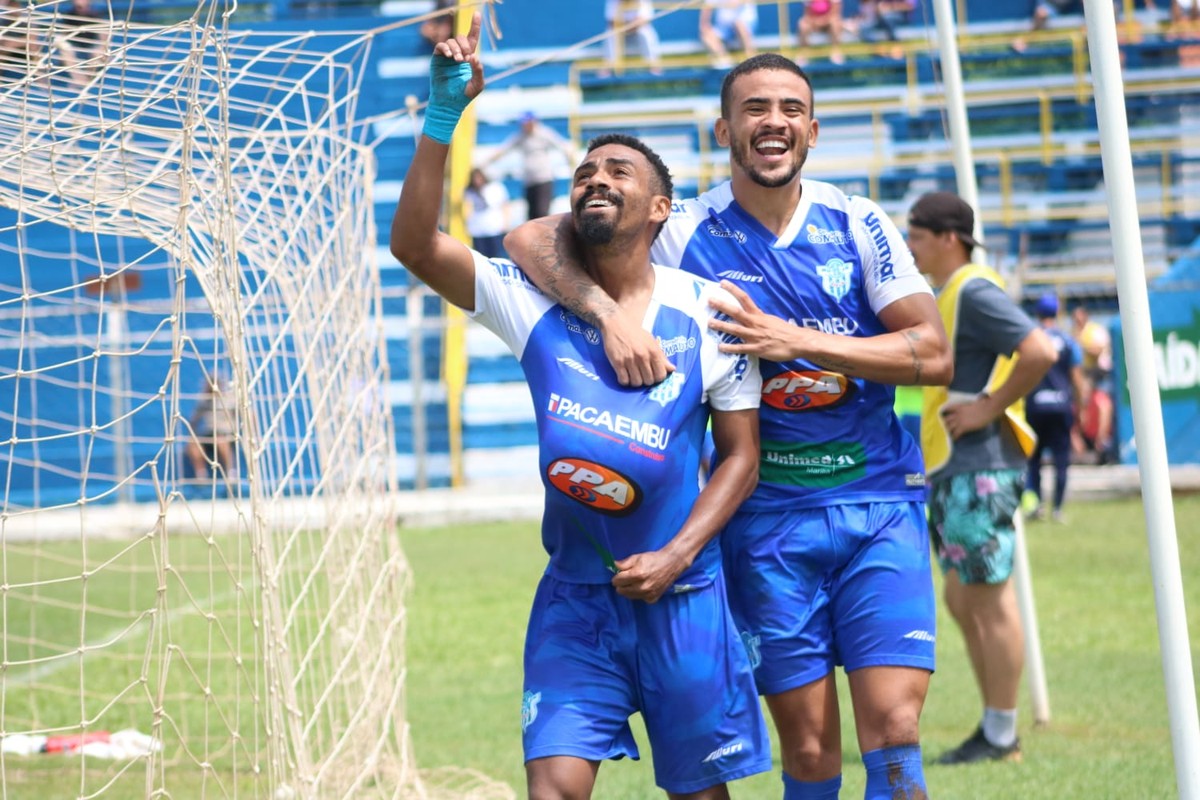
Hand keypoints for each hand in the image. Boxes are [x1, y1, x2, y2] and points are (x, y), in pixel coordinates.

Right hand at [422, 12, 483, 143]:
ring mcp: (447, 56)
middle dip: (464, 44)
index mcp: (468, 57)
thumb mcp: (477, 84)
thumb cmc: (464, 95)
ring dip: (456, 48)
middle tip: (465, 58)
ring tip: (458, 60)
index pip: (472, 38)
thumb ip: (479, 70)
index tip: (478, 14)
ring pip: (451, 41)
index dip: (475, 26)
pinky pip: (440, 46)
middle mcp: (457, 54)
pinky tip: (450, 57)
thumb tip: (474, 57)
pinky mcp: (437, 59)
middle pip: (461, 38)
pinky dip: (446, 48)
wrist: (449, 104)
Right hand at [598, 311, 673, 386]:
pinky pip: (623, 381)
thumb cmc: (636, 334)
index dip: (658, 378)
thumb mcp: (651, 342)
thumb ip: (662, 357)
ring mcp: (629, 360)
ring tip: (633, 374)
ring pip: (636, 383)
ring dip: (635, 381)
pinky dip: (624, 380)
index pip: (661, 375)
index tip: (653, 374)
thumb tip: (672, 369)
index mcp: (653, 351)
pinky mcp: (617, 363)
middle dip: (646, 380)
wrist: (616, 324)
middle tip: (642, 374)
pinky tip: (624, 374)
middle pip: (649, 381)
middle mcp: (643, 356)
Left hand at [611, 549, 688, 602]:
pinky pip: (639, 598)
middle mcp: (642, 587)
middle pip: (621, 591)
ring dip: (629, 590)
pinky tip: (644, 586)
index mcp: (637, 575)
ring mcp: (647, 594)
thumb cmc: (653, 559)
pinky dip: (639, 594)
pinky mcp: (652, 599)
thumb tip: (614, 565)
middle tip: (627, 578)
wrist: (671, 564)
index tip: (620, 574)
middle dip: (621, 584)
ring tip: (635, 582)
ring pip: (629, 596)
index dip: (617, 577)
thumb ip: (624, 563)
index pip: (617, 581)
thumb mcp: (637, 557)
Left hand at [708, 280, 802, 361]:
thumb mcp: (771, 320)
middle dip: (722, 306)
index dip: (733, 290)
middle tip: (709, 300)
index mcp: (759, 315)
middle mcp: (755, 323)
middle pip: (736, 312)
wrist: (798, 342)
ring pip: (735, 329)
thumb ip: (759, 318)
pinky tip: (720, 347)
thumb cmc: (785, 331)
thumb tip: (750, 314)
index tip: (722, 283)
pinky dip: (730, 348)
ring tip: (709, 322)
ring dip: (721, 326)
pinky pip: (741, 348)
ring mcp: (755, 336)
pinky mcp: (757, 349)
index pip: (744, 298)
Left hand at [940, 396, 995, 438]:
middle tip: (947, 428)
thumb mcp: (971, 405)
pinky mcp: (963, 427)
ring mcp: (959, 421)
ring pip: (949, 427)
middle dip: (946, 424)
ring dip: (949, 431)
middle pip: (946, 420)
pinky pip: (956, 434)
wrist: (987, 409)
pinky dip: (955, 437)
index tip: (943, 416)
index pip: (948, 409)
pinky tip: (955, 439)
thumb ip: (968, 407)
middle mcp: (957, 414)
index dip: (945, 413)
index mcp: (959, 407)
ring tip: (950, 435)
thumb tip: (969, 409)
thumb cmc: (984, 406)